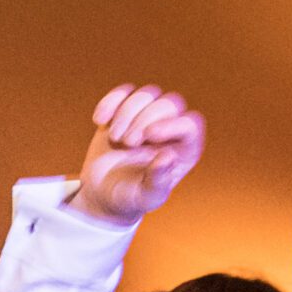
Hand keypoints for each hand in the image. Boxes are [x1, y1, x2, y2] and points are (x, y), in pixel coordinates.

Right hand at [72, 84, 205, 225]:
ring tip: (114, 138)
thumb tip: (167, 156)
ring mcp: (148, 117)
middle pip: (170, 103)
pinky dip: (110, 102)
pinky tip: (100, 121)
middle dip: (145, 119)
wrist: (103, 194)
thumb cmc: (131, 198)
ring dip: (127, 112)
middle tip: (128, 143)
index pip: (190, 124)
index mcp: (185, 149)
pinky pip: (123, 92)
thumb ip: (158, 180)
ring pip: (147, 94)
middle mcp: (171, 129)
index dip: (172, 124)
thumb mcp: (146, 197)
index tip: (148, 136)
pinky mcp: (125, 111)